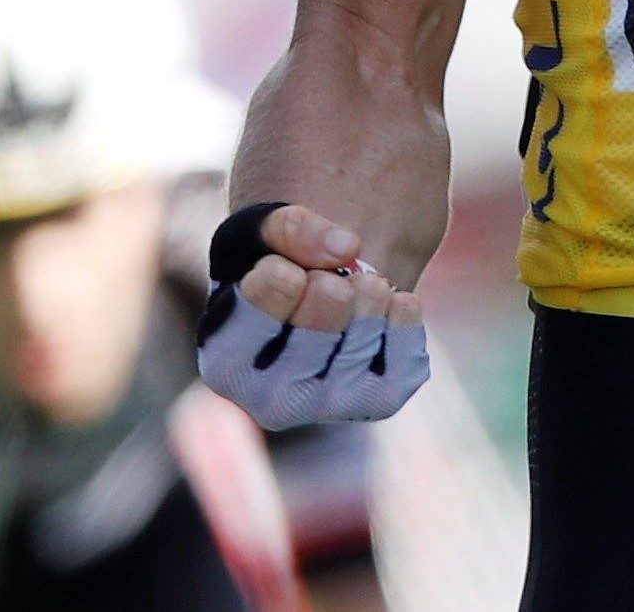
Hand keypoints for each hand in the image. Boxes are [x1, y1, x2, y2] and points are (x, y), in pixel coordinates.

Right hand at [196, 201, 429, 427]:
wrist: (318, 309)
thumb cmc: (277, 268)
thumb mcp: (259, 232)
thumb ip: (288, 227)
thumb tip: (347, 249)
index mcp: (225, 363)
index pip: (269, 291)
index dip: (285, 266)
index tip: (284, 270)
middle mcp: (269, 402)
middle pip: (326, 307)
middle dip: (333, 277)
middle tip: (327, 282)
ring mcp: (326, 407)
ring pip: (368, 326)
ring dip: (370, 289)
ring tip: (355, 290)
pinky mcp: (378, 401)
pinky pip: (408, 343)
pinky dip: (402, 310)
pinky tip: (382, 310)